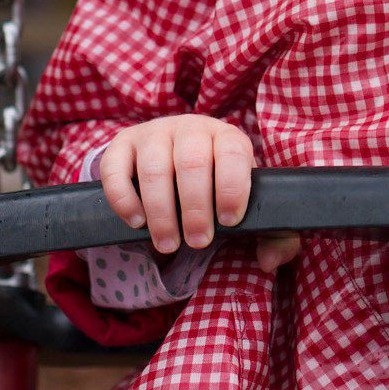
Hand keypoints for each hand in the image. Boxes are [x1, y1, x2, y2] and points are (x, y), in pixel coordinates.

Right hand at [98, 115, 301, 274]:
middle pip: (192, 162)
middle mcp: (191, 128)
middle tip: (197, 242)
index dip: (232, 188)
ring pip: (154, 168)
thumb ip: (272, 235)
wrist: (175, 156)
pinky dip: (124, 199)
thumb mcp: (246, 203)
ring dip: (161, 211)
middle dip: (195, 209)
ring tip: (167, 242)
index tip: (229, 222)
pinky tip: (137, 221)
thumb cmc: (217, 186)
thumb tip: (270, 261)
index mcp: (227, 137)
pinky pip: (115, 168)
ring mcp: (154, 133)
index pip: (233, 153)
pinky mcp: (123, 144)